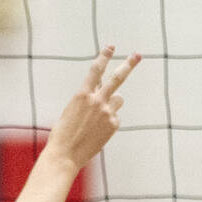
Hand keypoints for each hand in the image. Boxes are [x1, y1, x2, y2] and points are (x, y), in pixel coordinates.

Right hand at [47, 45, 140, 169]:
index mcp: (81, 95)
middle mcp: (96, 101)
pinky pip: (115, 117)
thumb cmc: (63, 133)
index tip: (111, 47)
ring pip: (118, 99)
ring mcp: (107, 113)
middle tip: (138, 55)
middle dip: (128, 65)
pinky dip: (108, 122)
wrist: (65, 155)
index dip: (104, 57)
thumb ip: (88, 98)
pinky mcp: (113, 124)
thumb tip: (107, 90)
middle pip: (117, 78)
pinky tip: (96, 132)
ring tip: (97, 117)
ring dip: (111, 103)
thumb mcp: (71, 110)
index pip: (95, 71)